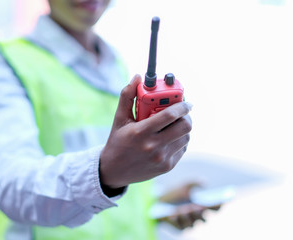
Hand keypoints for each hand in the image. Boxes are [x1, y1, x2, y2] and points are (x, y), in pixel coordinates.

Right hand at [99, 74, 192, 188]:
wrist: (114, 171)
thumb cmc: (117, 141)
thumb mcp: (119, 118)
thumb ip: (127, 96)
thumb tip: (137, 77)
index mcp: (141, 132)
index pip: (169, 115)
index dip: (182, 105)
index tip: (186, 101)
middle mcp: (153, 147)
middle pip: (184, 127)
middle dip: (186, 116)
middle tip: (182, 112)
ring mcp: (162, 158)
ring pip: (186, 138)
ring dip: (183, 128)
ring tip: (173, 124)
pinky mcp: (167, 166)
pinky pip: (182, 148)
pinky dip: (180, 140)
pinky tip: (170, 137)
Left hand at [157, 182, 221, 229]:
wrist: (159, 201)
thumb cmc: (175, 194)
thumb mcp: (184, 186)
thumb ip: (194, 182)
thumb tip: (204, 182)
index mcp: (202, 206)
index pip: (214, 208)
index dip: (218, 206)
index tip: (220, 202)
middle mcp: (197, 216)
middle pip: (203, 218)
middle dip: (200, 213)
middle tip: (198, 207)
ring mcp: (189, 222)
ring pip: (192, 223)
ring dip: (188, 217)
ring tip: (182, 210)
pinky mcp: (179, 227)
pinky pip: (180, 226)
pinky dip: (176, 220)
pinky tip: (173, 215)